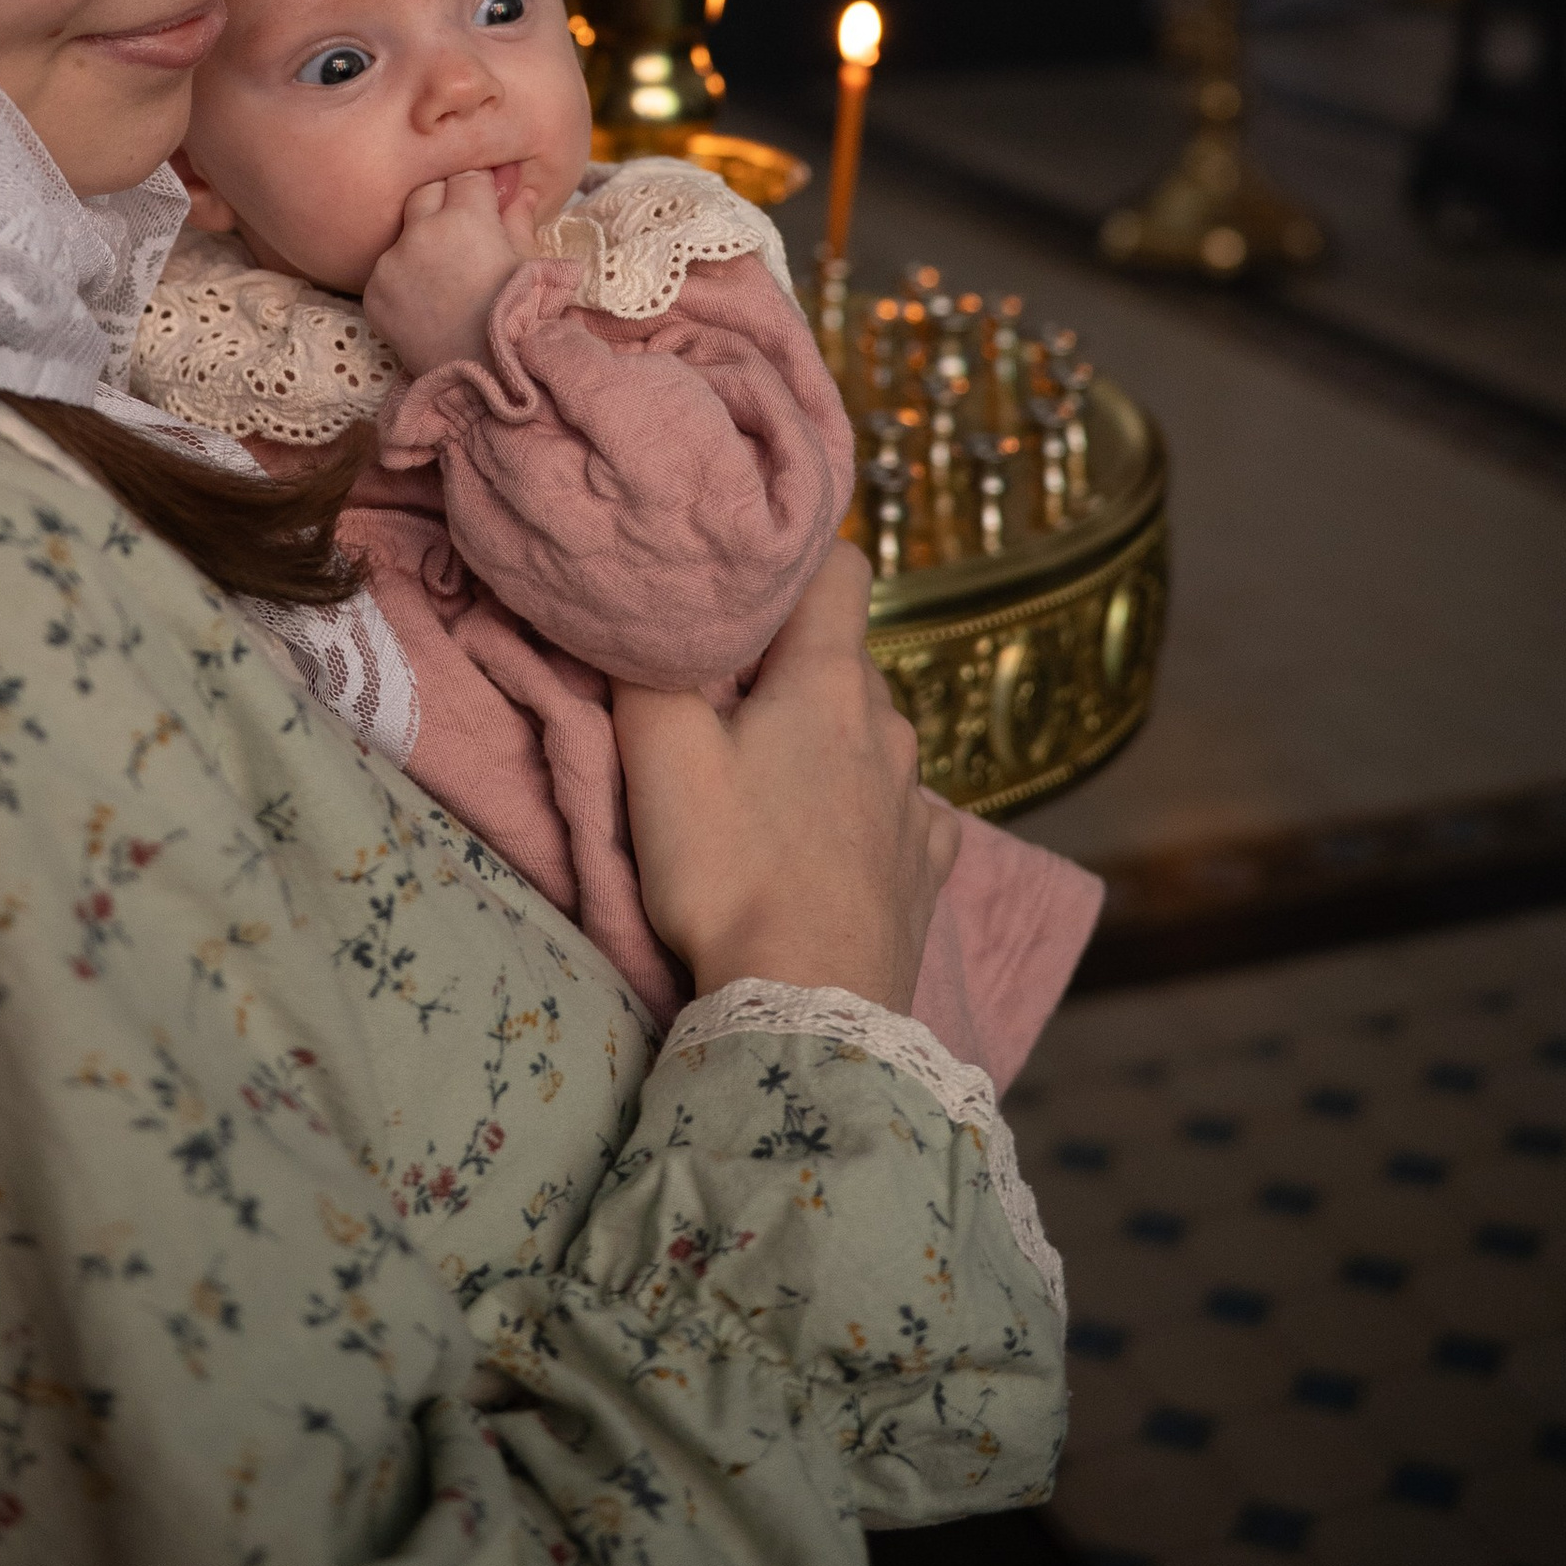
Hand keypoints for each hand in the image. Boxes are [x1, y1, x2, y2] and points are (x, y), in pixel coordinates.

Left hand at [363, 166, 541, 372]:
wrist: (486, 378)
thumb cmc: (517, 317)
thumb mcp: (528, 264)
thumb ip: (518, 218)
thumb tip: (522, 190)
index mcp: (464, 218)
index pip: (466, 177)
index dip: (480, 190)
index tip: (488, 203)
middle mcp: (420, 233)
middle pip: (426, 192)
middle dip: (445, 202)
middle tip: (466, 232)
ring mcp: (390, 265)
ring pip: (403, 233)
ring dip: (421, 241)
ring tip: (446, 275)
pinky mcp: (372, 295)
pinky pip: (386, 271)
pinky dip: (403, 278)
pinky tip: (427, 300)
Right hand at [612, 548, 956, 1015]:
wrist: (805, 1006)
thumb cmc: (729, 872)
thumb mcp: (660, 756)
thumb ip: (645, 666)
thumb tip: (638, 612)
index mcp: (830, 680)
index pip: (844, 566)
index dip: (799, 560)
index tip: (751, 584)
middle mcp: (890, 725)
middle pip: (843, 658)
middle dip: (790, 666)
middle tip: (724, 704)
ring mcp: (918, 800)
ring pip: (870, 735)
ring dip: (825, 742)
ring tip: (765, 788)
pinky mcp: (928, 868)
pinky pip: (901, 811)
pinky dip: (864, 811)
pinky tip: (827, 843)